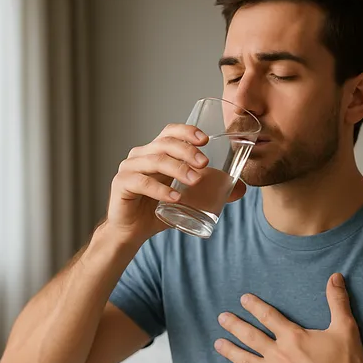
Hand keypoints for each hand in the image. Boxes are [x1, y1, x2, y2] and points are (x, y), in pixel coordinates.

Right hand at [106, 124, 246, 242]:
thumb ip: (212, 191)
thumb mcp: (188, 198)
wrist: (132, 231)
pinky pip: (141, 182)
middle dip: (187, 151)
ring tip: (195, 180)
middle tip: (205, 164)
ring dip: (178, 169)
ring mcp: (129, 168)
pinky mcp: (121, 184)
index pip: (170, 132)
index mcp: (156, 152)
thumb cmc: (159, 209)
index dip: (186, 131)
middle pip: (164, 143)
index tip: (205, 140)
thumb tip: (242, 189)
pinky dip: (160, 189)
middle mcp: (141, 155)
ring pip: (155, 161)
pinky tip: (175, 197)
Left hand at [214, 273, 362, 362]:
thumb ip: (337, 301)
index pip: (268, 316)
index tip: (243, 299)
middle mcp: (279, 354)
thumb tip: (335, 276)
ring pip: (246, 360)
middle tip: (222, 318)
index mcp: (293, 336)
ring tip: (218, 344)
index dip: (254, 306)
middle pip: (251, 336)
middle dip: (234, 325)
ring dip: (230, 351)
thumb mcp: (345, 327)